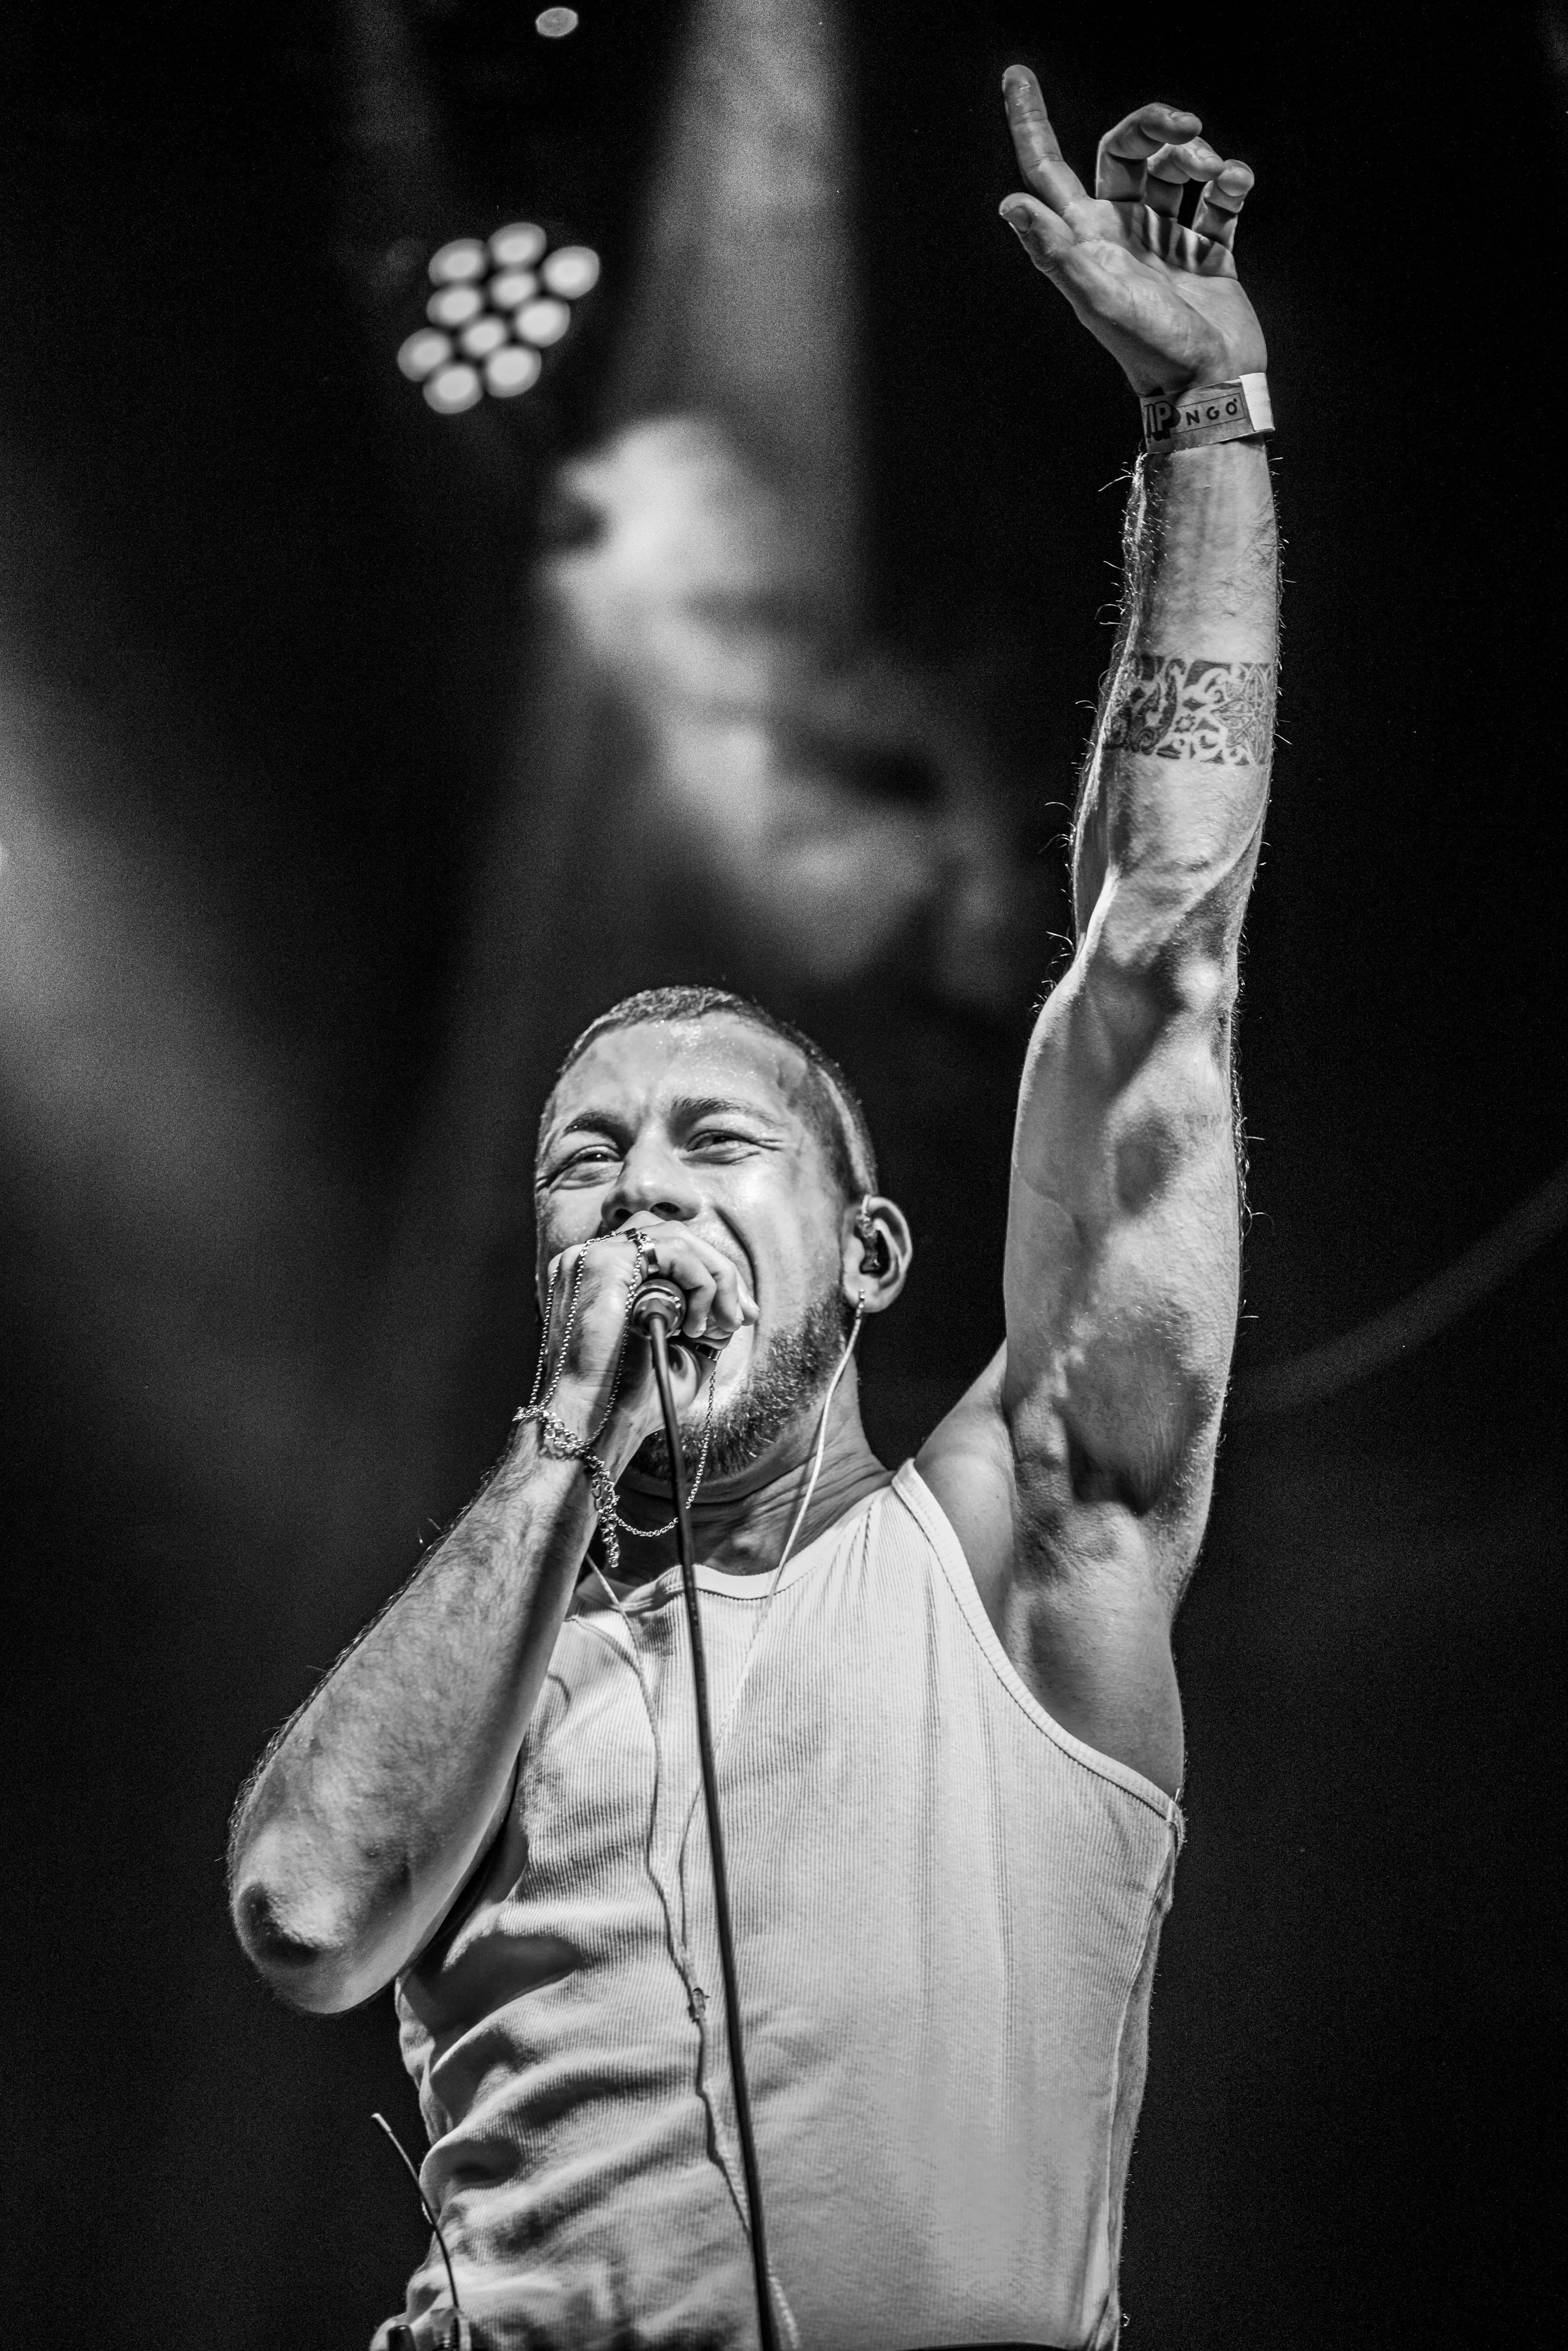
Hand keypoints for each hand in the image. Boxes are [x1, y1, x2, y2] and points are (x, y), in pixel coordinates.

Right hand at [534, 1222, 757, 1469]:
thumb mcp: (677, 1351)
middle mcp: (594, 1261)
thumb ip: (699, 1321)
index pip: (664, 1252)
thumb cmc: (629, 1398)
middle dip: (720, 1274)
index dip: (708, 1275)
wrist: (598, 1422)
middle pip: (673, 1238)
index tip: (738, 1314)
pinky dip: (701, 1282)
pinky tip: (698, 1322)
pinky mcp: (604, 1261)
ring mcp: (594, 1256)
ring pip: (676, 1238)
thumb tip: (735, 1307)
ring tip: (723, 1322)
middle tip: (743, 1316)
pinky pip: (672, 1251)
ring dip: (714, 1277)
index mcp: (605, 1279)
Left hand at [999, 67, 1265, 396]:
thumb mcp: (1099, 297)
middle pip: (1126, 150)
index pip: (1048, 168)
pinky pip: (1218, 200)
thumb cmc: (1152, 348)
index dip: (1029, 122)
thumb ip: (1057, 250)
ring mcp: (1165, 240)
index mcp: (1087, 238)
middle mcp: (1121, 232)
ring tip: (1217, 170)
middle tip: (1187, 126)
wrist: (1212, 384)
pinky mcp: (1208, 251)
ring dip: (1197, 155)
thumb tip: (1011, 205)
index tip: (1016, 74)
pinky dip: (1231, 183)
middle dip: (1154, 124)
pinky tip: (1236, 186)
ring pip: (1175, 168)